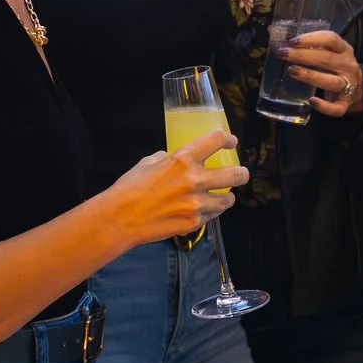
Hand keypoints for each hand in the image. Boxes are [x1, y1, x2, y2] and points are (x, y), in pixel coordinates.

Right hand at [106, 128, 247, 245]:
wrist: (120, 218)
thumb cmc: (130, 187)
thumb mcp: (148, 162)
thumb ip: (169, 159)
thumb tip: (175, 160)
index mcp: (183, 159)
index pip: (216, 140)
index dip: (227, 139)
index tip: (230, 142)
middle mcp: (195, 180)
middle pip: (235, 175)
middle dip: (242, 174)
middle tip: (241, 174)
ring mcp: (197, 204)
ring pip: (227, 200)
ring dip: (226, 197)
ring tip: (223, 196)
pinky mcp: (193, 223)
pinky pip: (211, 216)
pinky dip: (209, 212)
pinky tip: (202, 210)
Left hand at [278, 29, 362, 118]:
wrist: (356, 88)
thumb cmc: (334, 65)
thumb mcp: (327, 51)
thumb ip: (307, 45)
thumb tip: (273, 32)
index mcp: (344, 49)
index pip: (331, 39)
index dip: (311, 39)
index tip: (292, 41)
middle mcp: (348, 66)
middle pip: (327, 59)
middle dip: (303, 56)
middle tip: (283, 54)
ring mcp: (349, 85)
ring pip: (331, 82)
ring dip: (310, 76)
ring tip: (291, 71)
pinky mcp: (345, 103)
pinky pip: (337, 108)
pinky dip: (324, 106)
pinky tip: (311, 101)